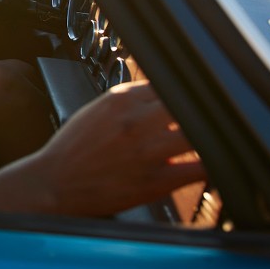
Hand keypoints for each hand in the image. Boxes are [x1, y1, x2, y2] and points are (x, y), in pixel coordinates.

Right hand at [0, 80, 206, 215]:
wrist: (53, 183)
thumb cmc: (72, 150)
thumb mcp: (95, 111)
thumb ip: (128, 102)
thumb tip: (159, 96)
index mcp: (120, 99)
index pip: (169, 85)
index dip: (186, 94)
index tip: (197, 101)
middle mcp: (135, 120)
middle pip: (189, 105)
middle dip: (203, 112)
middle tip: (216, 119)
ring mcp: (147, 150)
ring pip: (199, 134)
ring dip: (211, 137)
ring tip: (216, 141)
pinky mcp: (155, 181)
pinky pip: (198, 169)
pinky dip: (212, 167)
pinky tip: (216, 166)